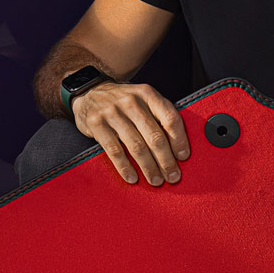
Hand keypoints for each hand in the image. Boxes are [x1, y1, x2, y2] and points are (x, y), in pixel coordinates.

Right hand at [71, 82, 189, 185]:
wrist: (90, 91)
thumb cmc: (124, 102)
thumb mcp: (143, 99)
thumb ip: (159, 116)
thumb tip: (179, 147)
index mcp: (148, 94)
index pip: (170, 118)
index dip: (179, 140)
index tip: (183, 157)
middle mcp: (131, 101)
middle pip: (154, 136)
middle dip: (166, 160)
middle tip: (173, 176)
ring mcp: (113, 112)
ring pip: (136, 146)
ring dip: (149, 167)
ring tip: (156, 180)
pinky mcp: (97, 124)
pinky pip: (114, 150)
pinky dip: (125, 167)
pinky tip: (133, 178)